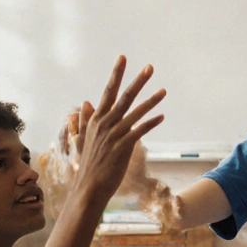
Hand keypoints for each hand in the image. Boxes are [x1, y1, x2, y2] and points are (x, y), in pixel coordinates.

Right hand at [71, 56, 165, 204]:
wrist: (88, 188)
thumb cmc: (88, 165)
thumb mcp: (82, 139)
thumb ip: (83, 120)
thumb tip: (86, 101)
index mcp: (95, 119)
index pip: (108, 91)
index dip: (116, 74)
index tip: (123, 57)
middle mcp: (104, 123)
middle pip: (124, 96)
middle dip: (138, 81)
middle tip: (150, 67)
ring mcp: (113, 135)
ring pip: (135, 112)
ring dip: (151, 101)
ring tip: (164, 90)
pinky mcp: (122, 147)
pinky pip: (139, 130)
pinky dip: (151, 123)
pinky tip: (162, 116)